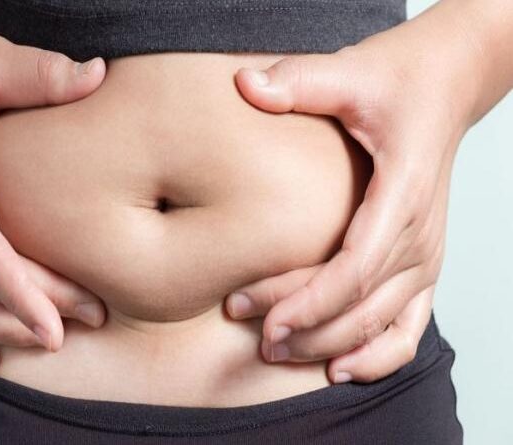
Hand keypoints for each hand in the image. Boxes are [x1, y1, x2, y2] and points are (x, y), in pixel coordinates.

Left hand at [225, 1, 484, 382]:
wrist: (444, 84)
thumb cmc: (401, 81)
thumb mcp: (351, 71)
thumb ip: (299, 80)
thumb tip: (244, 84)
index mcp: (403, 195)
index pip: (356, 269)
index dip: (310, 302)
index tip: (266, 321)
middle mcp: (420, 235)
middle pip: (362, 306)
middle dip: (308, 330)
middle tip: (255, 336)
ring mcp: (426, 254)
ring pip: (383, 325)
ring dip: (332, 347)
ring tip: (282, 354)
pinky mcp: (422, 261)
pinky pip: (409, 326)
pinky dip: (379, 354)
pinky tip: (341, 369)